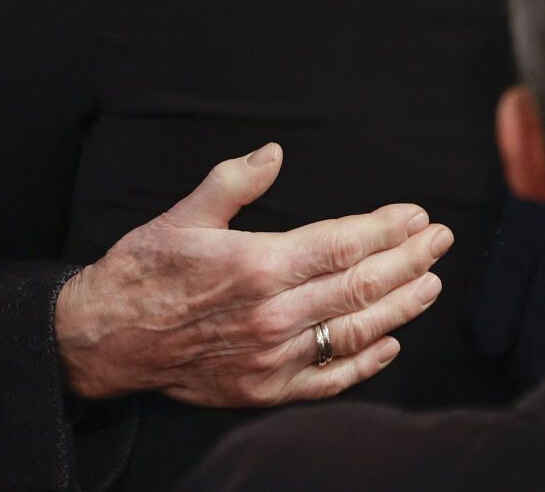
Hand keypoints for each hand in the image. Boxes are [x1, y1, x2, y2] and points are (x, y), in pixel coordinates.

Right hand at [53, 143, 453, 406]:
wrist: (105, 338)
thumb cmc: (144, 271)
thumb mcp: (185, 214)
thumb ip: (235, 181)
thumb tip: (275, 154)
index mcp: (258, 264)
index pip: (344, 244)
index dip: (387, 230)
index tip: (415, 216)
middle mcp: (273, 314)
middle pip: (361, 285)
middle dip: (409, 261)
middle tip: (440, 241)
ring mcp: (272, 356)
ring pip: (353, 332)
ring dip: (400, 308)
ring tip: (431, 286)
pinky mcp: (264, 389)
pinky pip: (327, 379)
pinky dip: (364, 364)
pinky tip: (389, 345)